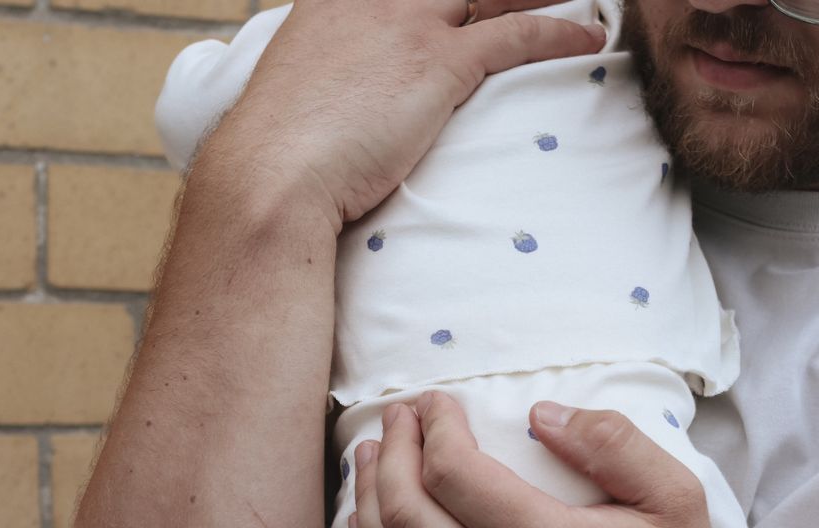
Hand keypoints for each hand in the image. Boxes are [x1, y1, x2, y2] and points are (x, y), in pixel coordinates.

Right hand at [219, 0, 605, 228]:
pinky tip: (589, 36)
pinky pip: (516, 35)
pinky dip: (559, 31)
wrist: (272, 176)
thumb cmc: (276, 156)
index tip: (462, 3)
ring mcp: (407, 24)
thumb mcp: (294, 96)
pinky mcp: (437, 63)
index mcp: (336, 0)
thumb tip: (335, 105)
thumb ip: (325, 78)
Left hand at [347, 392, 766, 527]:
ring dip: (366, 500)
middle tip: (396, 418)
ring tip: (367, 458)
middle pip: (406, 512)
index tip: (436, 403)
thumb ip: (613, 443)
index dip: (433, 427)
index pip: (453, 473)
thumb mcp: (675, 498)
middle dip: (390, 453)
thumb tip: (539, 413)